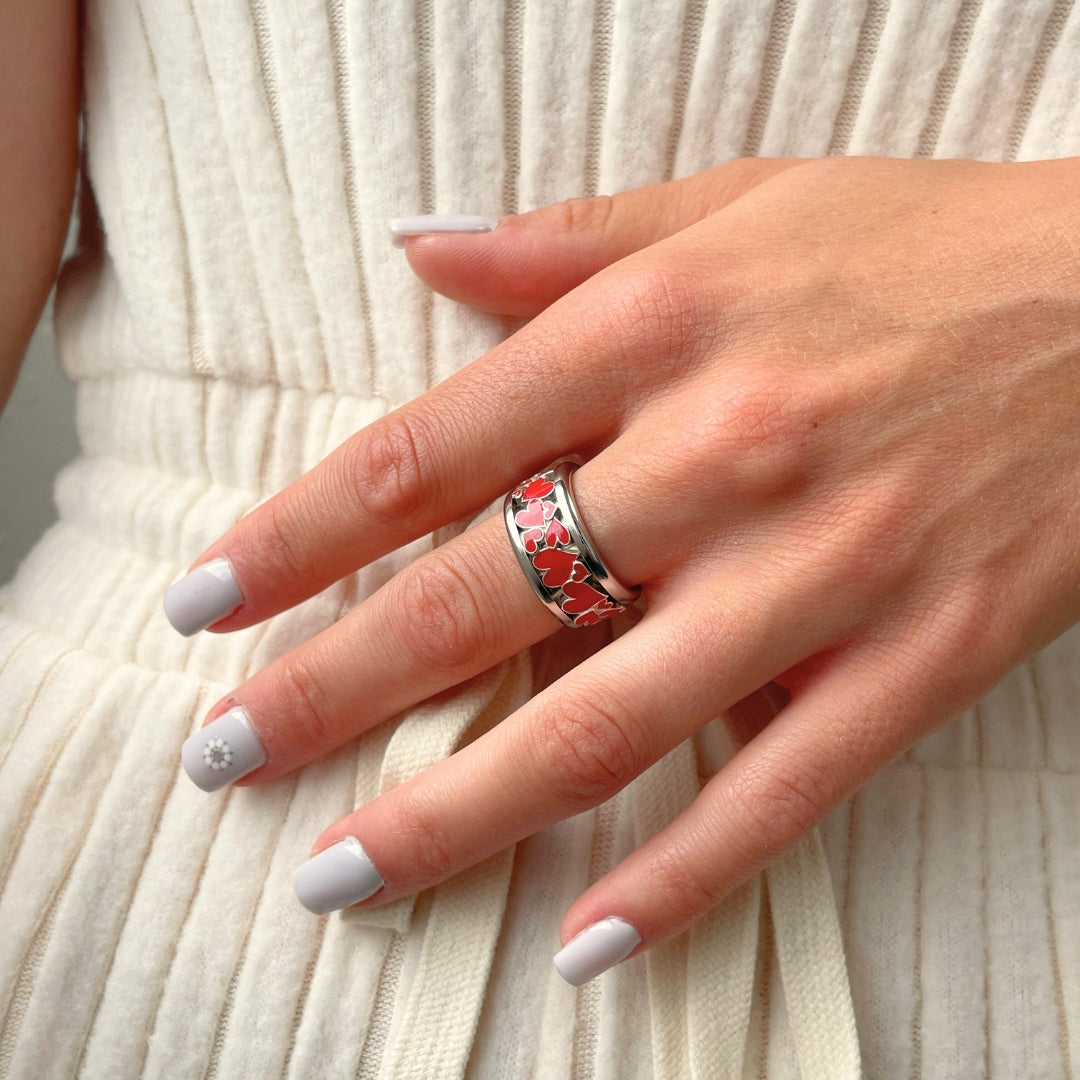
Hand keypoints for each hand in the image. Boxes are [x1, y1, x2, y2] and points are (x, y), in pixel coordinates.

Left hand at [165, 154, 1079, 983]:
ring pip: (604, 723)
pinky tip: (578, 943)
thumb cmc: (917, 243)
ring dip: (455, 814)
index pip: (429, 451)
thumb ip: (565, 241)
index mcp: (660, 329)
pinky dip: (678, 877)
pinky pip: (780, 791)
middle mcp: (725, 455)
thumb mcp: (735, 204)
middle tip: (220, 755)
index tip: (205, 600)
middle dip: (330, 690)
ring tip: (336, 874)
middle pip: (481, 599)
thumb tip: (418, 252)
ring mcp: (824, 572)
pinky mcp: (921, 657)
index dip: (298, 535)